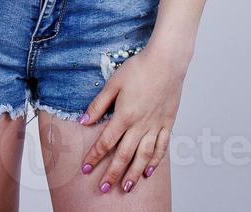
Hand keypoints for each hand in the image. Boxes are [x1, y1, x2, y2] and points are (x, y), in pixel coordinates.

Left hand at [77, 43, 184, 193]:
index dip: (95, 157)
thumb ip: (98, 104)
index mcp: (125, 115)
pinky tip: (148, 171)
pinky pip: (162, 147)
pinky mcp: (167, 123)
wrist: (167, 62)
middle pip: (124, 155)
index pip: (106, 142)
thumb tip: (83, 121)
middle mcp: (140, 125)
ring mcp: (156, 126)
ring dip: (134, 173)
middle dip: (113, 173)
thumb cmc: (139, 68)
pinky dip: (155, 161)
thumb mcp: (113, 83)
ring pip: (144, 156)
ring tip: (126, 186)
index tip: (86, 169)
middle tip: (104, 188)